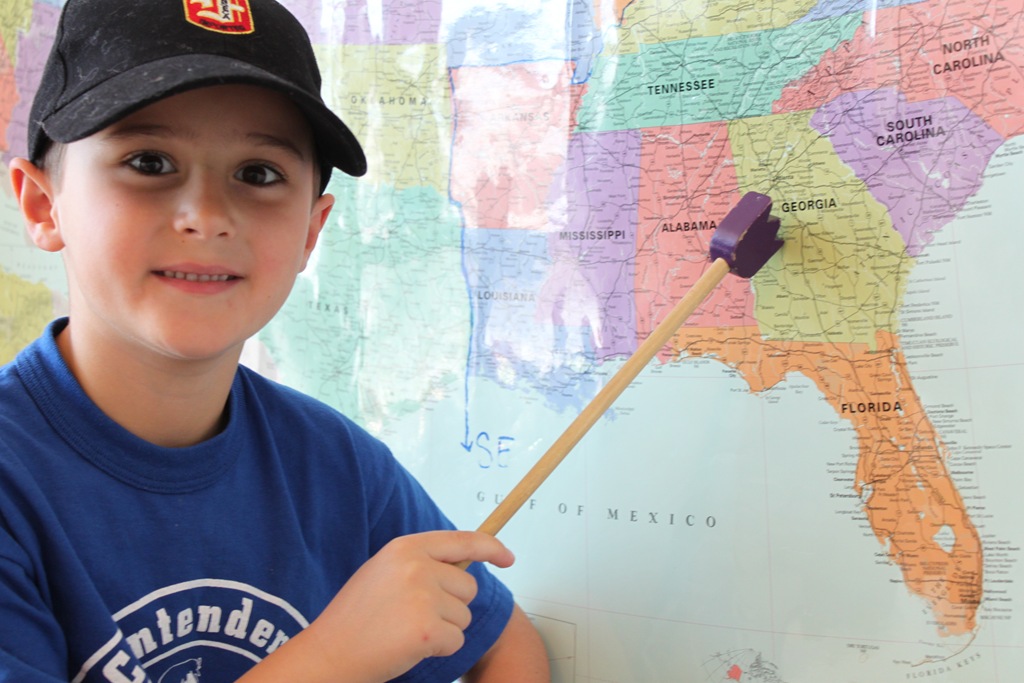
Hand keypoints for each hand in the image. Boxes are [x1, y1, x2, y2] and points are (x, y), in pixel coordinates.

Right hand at [300, 530, 514, 681]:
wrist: (329, 653)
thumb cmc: (356, 618)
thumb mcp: (384, 572)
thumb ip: (420, 563)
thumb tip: (463, 566)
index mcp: (405, 547)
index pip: (462, 541)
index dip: (491, 548)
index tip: (508, 557)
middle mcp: (416, 566)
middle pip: (468, 586)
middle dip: (451, 606)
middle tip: (411, 616)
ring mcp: (422, 596)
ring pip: (464, 616)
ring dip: (443, 629)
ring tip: (406, 630)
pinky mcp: (428, 629)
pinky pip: (456, 640)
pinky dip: (439, 649)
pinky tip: (410, 646)